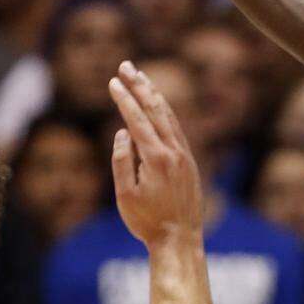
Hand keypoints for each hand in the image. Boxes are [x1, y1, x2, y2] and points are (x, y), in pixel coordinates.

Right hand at [108, 61, 203, 249]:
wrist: (180, 237)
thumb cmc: (148, 221)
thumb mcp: (125, 196)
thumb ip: (122, 162)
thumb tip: (122, 132)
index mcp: (156, 158)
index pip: (138, 120)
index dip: (125, 99)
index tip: (114, 81)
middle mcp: (173, 150)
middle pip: (156, 109)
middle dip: (140, 85)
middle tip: (127, 65)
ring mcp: (184, 153)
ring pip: (169, 116)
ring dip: (154, 95)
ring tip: (142, 77)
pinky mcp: (189, 160)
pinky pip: (176, 128)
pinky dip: (166, 112)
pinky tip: (159, 106)